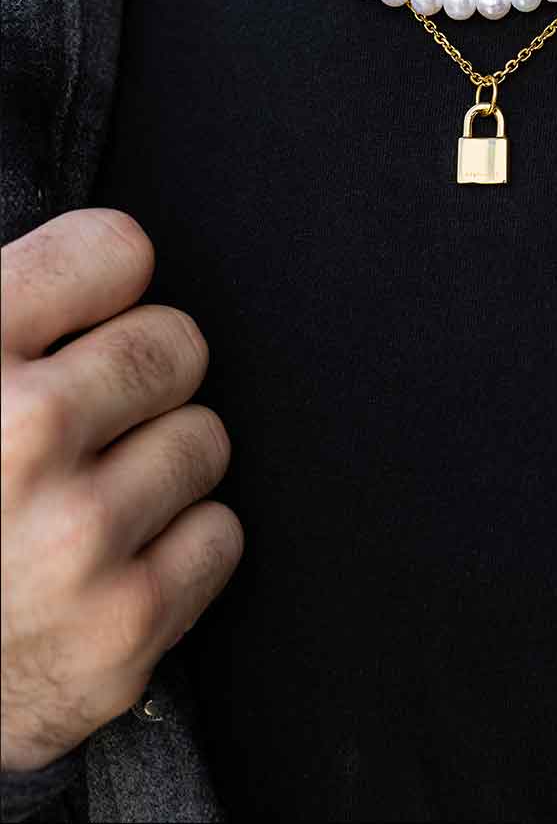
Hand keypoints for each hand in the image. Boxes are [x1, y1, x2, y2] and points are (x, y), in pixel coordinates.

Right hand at [1, 210, 243, 773]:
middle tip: (88, 418)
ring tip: (82, 498)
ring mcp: (77, 537)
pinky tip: (105, 563)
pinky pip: (218, 536)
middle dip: (143, 376)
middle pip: (176, 344)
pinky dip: (174, 551)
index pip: (116, 249)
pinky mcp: (122, 626)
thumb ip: (13, 313)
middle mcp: (22, 435)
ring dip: (158, 466)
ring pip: (203, 439)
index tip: (90, 314)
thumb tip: (111, 257)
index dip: (105, 282)